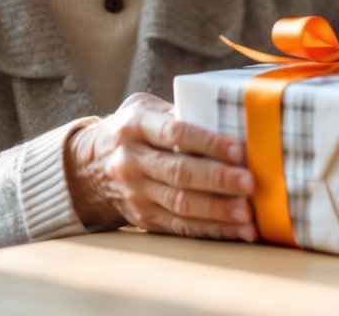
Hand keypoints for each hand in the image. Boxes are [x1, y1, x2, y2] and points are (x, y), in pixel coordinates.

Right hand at [64, 92, 256, 240]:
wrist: (89, 164)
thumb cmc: (132, 129)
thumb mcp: (145, 109)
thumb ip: (177, 111)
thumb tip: (224, 116)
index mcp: (136, 126)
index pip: (175, 133)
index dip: (208, 142)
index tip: (238, 149)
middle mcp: (131, 161)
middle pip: (179, 173)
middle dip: (218, 179)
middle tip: (249, 183)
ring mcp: (135, 193)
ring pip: (180, 204)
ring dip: (217, 211)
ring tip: (247, 214)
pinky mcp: (142, 218)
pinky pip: (180, 227)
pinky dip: (211, 229)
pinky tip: (237, 230)